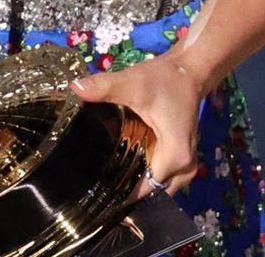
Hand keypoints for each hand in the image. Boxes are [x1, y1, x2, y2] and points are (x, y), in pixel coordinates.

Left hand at [68, 51, 204, 198]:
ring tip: (110, 176)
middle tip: (100, 183)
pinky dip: (147, 176)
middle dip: (128, 191)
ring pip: (158, 188)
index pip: (144, 189)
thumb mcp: (133, 83)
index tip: (96, 189)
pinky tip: (127, 166)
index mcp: (175, 156)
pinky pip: (163, 179)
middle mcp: (185, 167)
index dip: (120, 191)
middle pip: (151, 193)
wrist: (189, 70)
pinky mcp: (184, 159)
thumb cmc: (164, 80)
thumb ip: (104, 87)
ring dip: (138, 183)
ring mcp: (187, 165)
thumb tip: (75, 87)